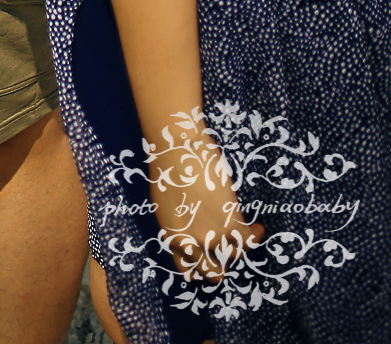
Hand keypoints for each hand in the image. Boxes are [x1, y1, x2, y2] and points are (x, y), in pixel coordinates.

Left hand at [153, 137, 264, 284]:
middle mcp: (191, 244)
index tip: (208, 258)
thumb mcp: (166, 205)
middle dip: (220, 264)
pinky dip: (255, 235)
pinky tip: (257, 227)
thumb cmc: (168, 168)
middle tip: (226, 249)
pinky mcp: (229, 223)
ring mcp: (211, 236)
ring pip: (233, 257)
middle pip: (212, 273)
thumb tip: (192, 228)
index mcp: (172, 238)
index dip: (200, 267)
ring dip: (240, 247)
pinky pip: (248, 241)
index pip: (187, 270)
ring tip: (246, 235)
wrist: (177, 150)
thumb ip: (178, 224)